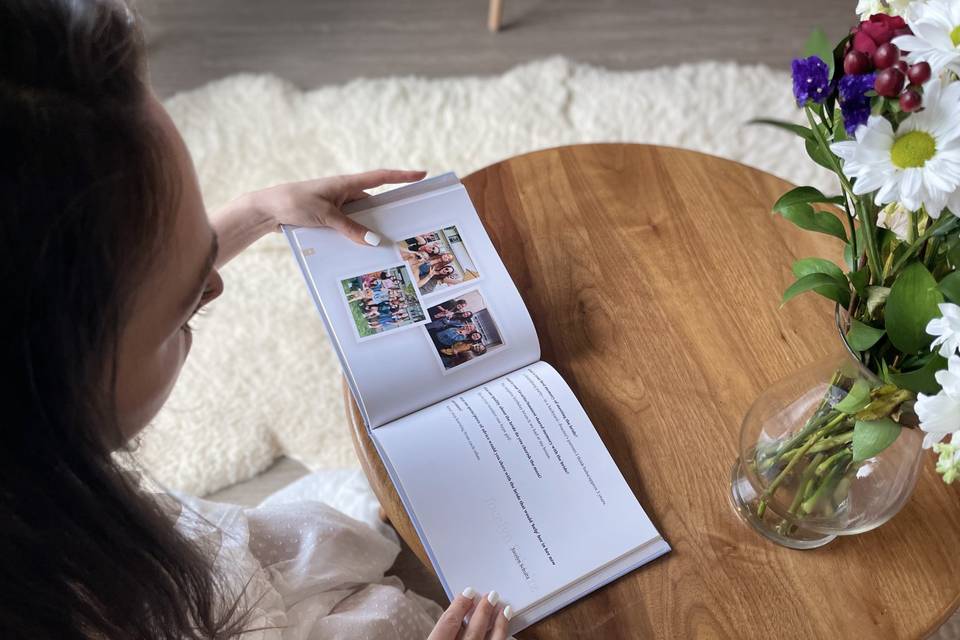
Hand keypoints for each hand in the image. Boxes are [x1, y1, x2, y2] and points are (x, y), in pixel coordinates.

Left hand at [250, 169, 426, 244]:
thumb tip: (375, 241)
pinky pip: (350, 227)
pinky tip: (362, 250)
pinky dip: (357, 236)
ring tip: (388, 244)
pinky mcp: (330, 218)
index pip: (381, 177)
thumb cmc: (295, 203)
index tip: (422, 175)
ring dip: (371, 229)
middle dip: (391, 213)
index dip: (402, 176)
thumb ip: (350, 229)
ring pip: (362, 218)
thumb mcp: (325, 216)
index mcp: (347, 183)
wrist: (268, 210)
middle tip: (410, 223)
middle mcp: (345, 193)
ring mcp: (338, 206)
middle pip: (375, 203)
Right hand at [427, 589, 511, 639]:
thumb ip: (439, 631)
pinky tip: (505, 626)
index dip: (459, 606)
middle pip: (472, 632)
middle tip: (491, 595)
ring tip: (503, 608)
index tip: (468, 592)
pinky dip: (502, 635)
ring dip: (498, 624)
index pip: (448, 624)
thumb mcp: (431, 638)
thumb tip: (453, 613)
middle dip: (483, 612)